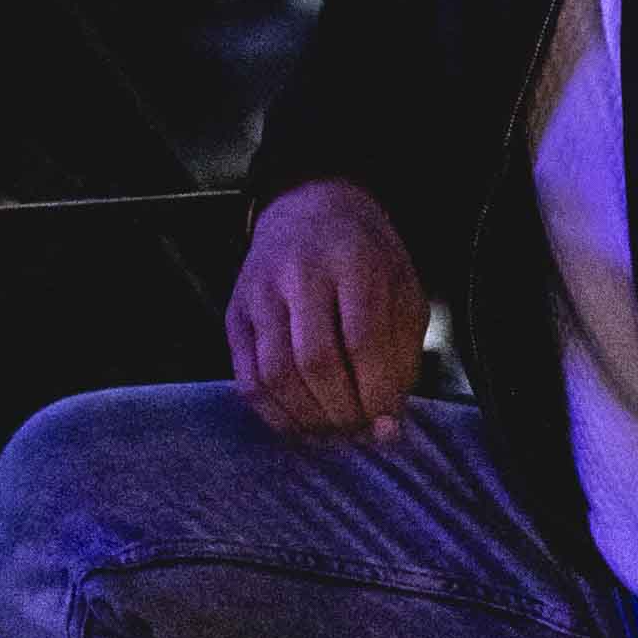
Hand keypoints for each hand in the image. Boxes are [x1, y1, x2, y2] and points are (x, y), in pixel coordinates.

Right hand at [227, 179, 428, 438]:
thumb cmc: (366, 257)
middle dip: (341, 412)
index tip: (388, 422)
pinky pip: (246, 379)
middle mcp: (300, 272)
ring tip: (333, 430)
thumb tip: (386, 426)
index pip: (361, 340)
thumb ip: (401, 356)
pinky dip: (274, 414)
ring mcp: (259, 292)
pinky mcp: (235, 313)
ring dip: (308, 419)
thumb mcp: (402, 290)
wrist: (309, 207)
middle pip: (314, 362)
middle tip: (359, 430)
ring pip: (274, 375)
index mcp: (353, 260)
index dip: (375, 393)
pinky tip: (301, 421)